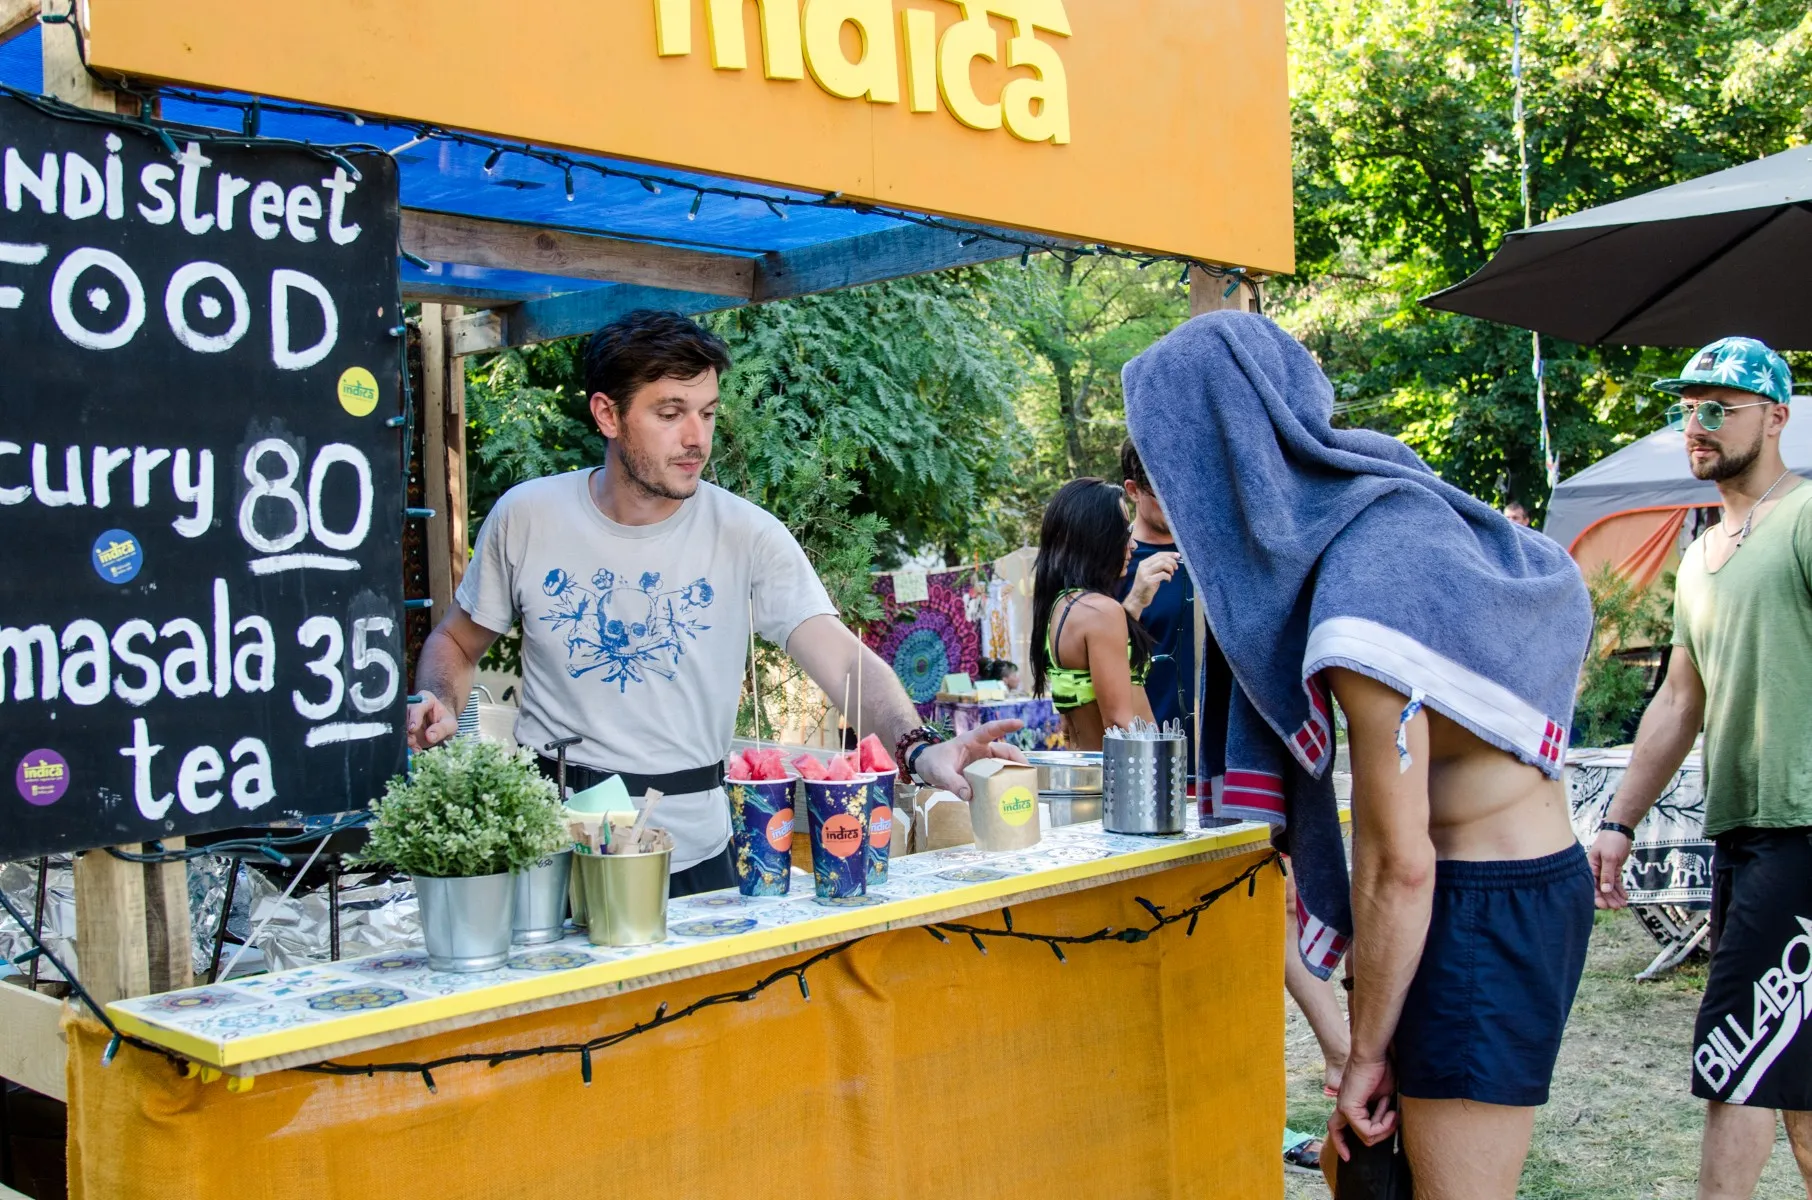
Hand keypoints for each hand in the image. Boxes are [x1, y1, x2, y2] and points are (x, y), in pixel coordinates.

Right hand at [406, 690, 457, 750]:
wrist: (442, 729)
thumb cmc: (446, 722)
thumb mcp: (450, 725)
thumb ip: (442, 729)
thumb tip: (430, 736)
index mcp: (426, 698)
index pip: (417, 706)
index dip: (414, 717)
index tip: (413, 729)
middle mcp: (413, 706)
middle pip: (404, 715)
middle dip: (407, 729)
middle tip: (412, 741)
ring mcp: (406, 718)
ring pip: (400, 726)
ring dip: (406, 737)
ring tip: (415, 746)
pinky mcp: (404, 728)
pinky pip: (401, 735)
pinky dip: (408, 744)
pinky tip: (416, 749)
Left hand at [911, 720, 1026, 798]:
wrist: (925, 768)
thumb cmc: (933, 762)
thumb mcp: (939, 771)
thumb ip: (952, 782)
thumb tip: (969, 795)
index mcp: (971, 740)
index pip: (990, 729)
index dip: (1005, 725)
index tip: (1020, 723)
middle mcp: (981, 750)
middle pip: (1005, 752)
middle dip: (1018, 760)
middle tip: (1029, 773)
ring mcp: (983, 762)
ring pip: (1004, 766)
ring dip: (1014, 774)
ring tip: (1024, 786)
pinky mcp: (981, 775)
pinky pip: (996, 779)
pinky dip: (1003, 786)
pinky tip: (1009, 796)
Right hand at [1124, 552, 1179, 616]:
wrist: (1137, 599)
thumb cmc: (1146, 587)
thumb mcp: (1150, 574)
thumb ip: (1158, 567)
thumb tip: (1172, 560)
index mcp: (1144, 563)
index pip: (1158, 554)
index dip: (1169, 554)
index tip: (1178, 556)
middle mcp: (1143, 566)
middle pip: (1162, 558)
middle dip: (1172, 561)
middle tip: (1176, 567)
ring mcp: (1145, 574)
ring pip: (1163, 564)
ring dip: (1170, 568)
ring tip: (1171, 574)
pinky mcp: (1149, 581)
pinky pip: (1163, 575)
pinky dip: (1168, 577)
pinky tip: (1168, 580)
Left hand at [1327, 1054, 1397, 1160]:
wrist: (1374, 1054)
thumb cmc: (1381, 1069)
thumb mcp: (1384, 1097)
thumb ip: (1381, 1113)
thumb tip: (1389, 1126)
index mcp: (1350, 1103)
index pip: (1336, 1127)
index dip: (1341, 1143)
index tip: (1348, 1157)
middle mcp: (1343, 1106)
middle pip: (1338, 1133)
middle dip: (1374, 1136)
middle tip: (1391, 1121)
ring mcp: (1344, 1107)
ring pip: (1365, 1136)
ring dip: (1384, 1126)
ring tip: (1390, 1109)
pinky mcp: (1349, 1107)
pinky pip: (1367, 1131)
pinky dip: (1382, 1124)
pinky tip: (1389, 1110)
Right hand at [1588, 830, 1632, 908]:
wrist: (1620, 831)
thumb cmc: (1611, 841)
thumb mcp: (1609, 857)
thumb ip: (1607, 874)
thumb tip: (1605, 890)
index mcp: (1590, 867)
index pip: (1591, 885)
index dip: (1597, 897)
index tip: (1605, 906)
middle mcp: (1596, 870)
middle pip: (1601, 889)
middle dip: (1609, 899)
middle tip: (1617, 907)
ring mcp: (1605, 871)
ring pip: (1609, 887)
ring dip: (1615, 896)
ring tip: (1623, 904)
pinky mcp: (1614, 869)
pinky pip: (1616, 883)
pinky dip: (1620, 890)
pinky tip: (1625, 897)